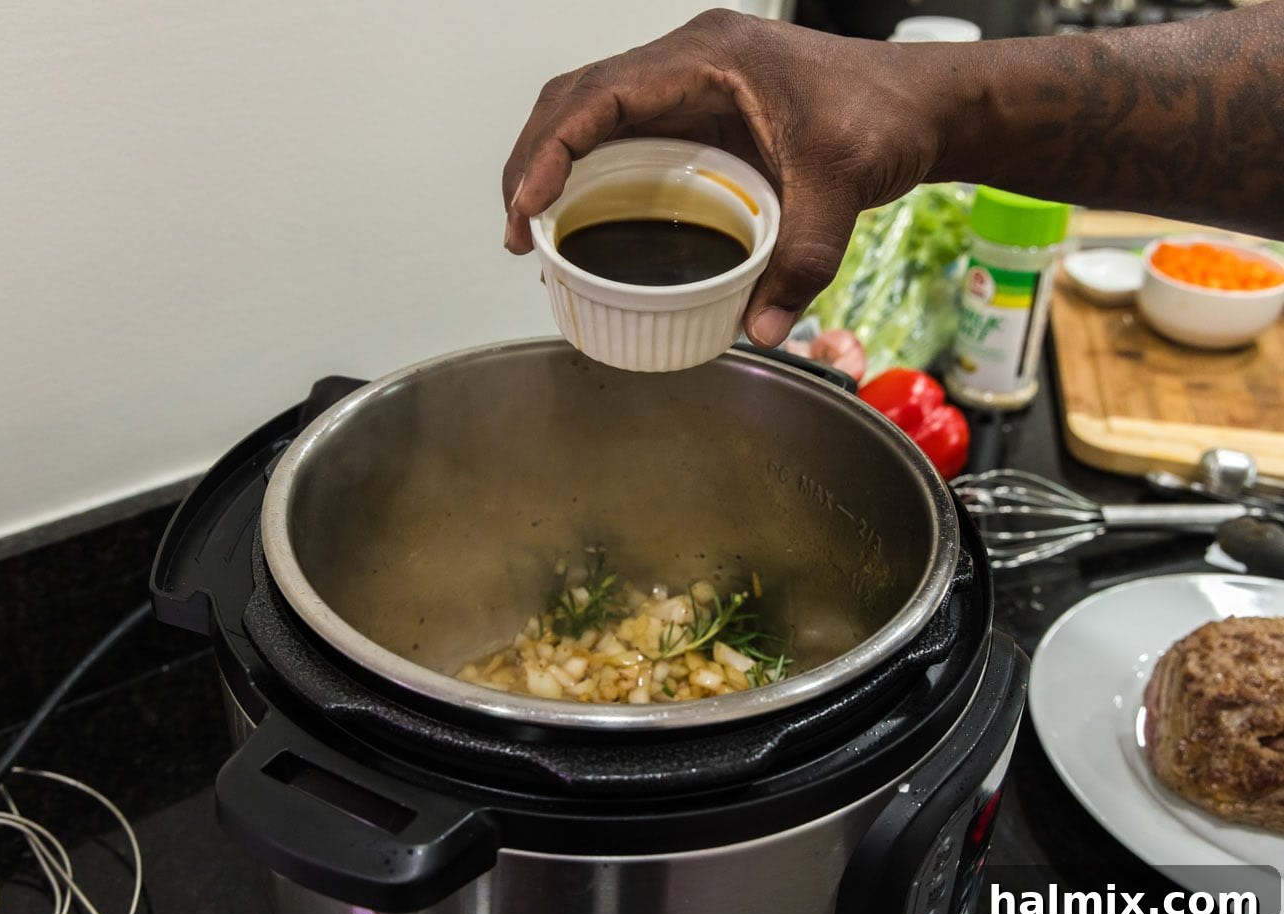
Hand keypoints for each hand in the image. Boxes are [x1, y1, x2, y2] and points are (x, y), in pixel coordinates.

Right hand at [502, 9, 955, 345]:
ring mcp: (689, 83)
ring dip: (553, 164)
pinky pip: (622, 131)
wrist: (923, 102)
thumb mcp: (844, 186)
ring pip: (591, 112)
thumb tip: (759, 330)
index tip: (525, 204)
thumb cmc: (886, 112)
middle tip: (516, 231)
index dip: (549, 149)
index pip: (600, 95)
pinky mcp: (697, 110)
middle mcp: (688, 62)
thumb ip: (802, 261)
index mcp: (710, 58)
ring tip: (532, 231)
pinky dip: (590, 170)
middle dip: (532, 161)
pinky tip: (581, 215)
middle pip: (576, 99)